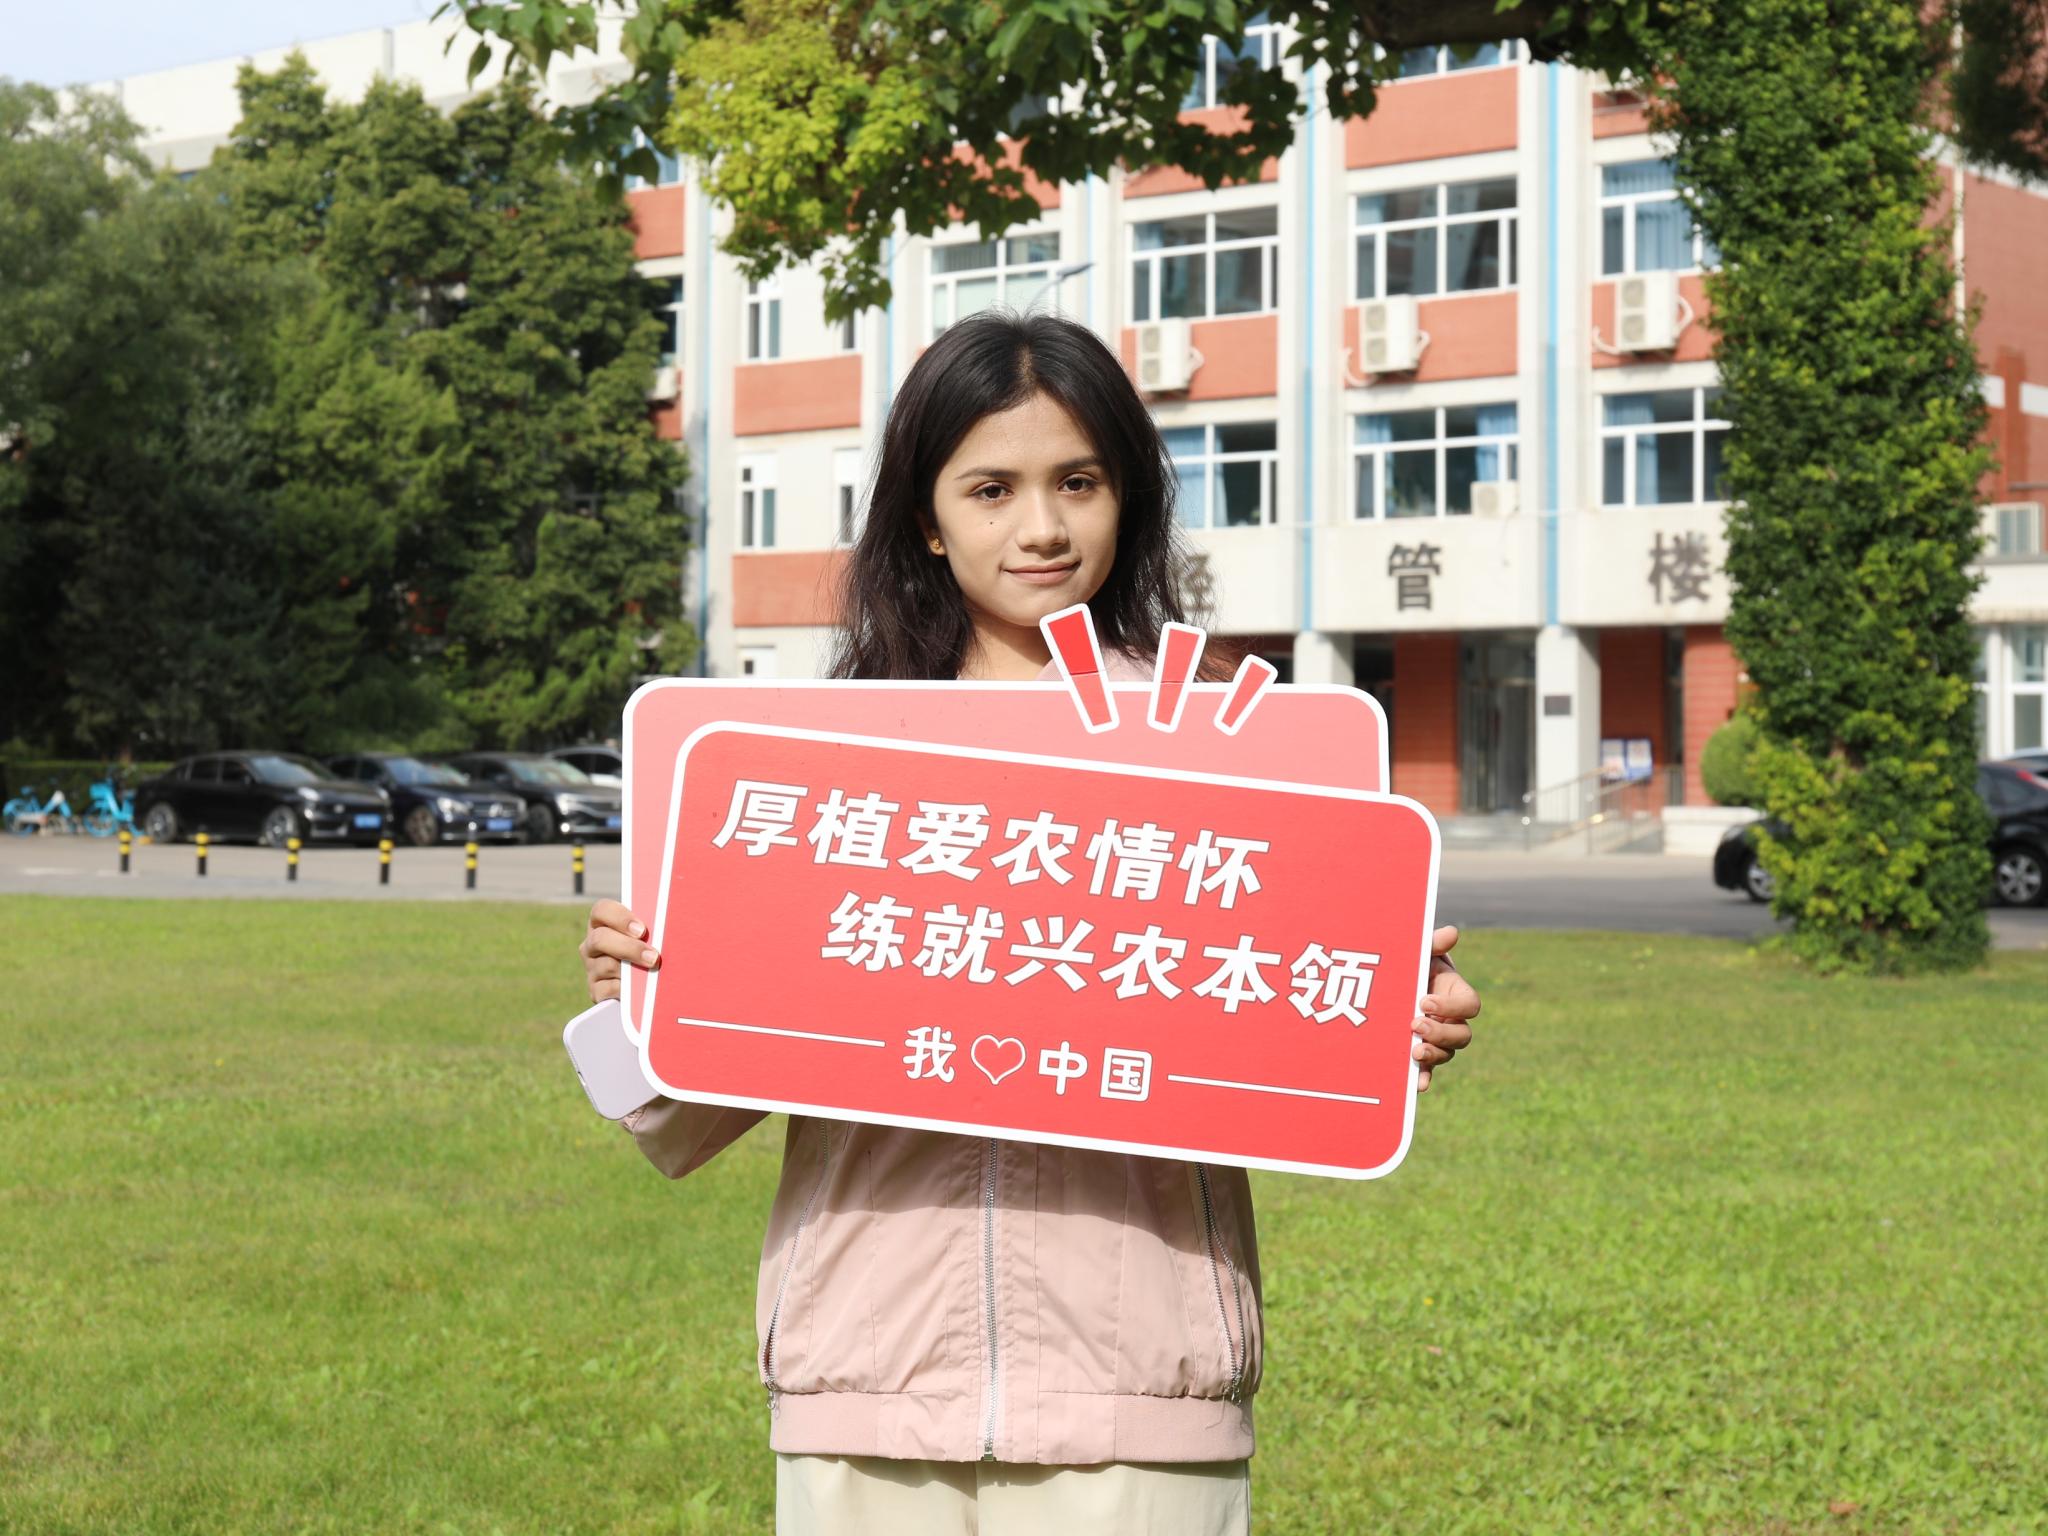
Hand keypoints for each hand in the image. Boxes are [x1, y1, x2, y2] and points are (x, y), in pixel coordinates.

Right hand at [580, 898, 660, 1003]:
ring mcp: (592, 967)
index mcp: (603, 922)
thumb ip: (653, 928)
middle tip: (653, 956)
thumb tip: (674, 924)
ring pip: (606, 966)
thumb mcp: (651, 936)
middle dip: (629, 948)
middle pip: (600, 939)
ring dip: (632, 971)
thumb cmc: (653, 949)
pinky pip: (607, 989)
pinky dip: (625, 990)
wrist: (648, 986)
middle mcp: (593, 943)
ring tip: (653, 974)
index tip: (642, 930)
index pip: (602, 910)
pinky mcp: (596, 990)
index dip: (620, 918)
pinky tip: (639, 991)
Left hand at [1411, 925, 1477, 1093]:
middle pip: (1462, 1035)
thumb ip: (1433, 943)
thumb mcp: (1420, 951)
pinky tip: (1416, 1085)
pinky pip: (1428, 1069)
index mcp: (1457, 994)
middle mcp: (1452, 1019)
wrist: (1390, 979)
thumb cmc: (1412, 962)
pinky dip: (1424, 1077)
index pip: (1470, 1005)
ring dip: (1434, 1055)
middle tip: (1415, 1025)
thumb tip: (1451, 932)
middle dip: (1441, 1033)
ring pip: (1448, 1054)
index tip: (1425, 1001)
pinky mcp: (1421, 1052)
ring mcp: (1438, 1038)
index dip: (1452, 1006)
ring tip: (1413, 1051)